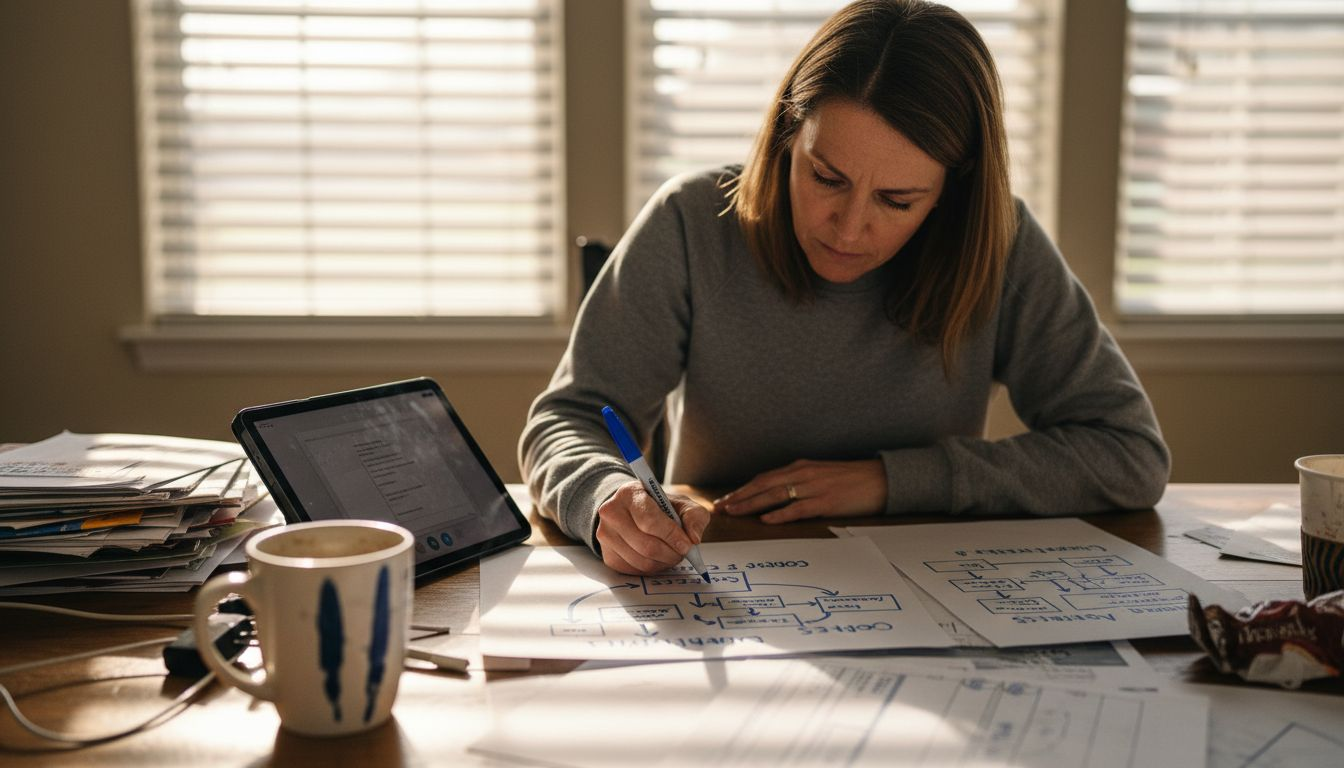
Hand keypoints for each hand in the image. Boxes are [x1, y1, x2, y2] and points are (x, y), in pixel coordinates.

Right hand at [596, 480, 709, 574]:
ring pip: (641, 561)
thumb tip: (694, 538)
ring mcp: (606, 535)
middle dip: (671, 553)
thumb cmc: (659, 507)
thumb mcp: (680, 503)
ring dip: (663, 563)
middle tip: (683, 553)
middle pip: (646, 545)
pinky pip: (634, 571)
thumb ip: (693, 516)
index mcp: (629, 494)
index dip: (671, 536)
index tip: (687, 545)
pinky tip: (658, 558)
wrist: (632, 512)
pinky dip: (652, 569)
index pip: (649, 521)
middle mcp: (611, 513)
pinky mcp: (607, 555)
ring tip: (672, 554)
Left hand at [713, 459, 885, 522]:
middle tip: (720, 508)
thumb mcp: (822, 475)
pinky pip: (798, 508)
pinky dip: (780, 513)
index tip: (726, 500)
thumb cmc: (852, 479)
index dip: (744, 489)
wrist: (881, 479)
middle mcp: (803, 474)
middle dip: (740, 496)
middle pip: (764, 484)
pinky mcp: (826, 501)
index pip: (765, 478)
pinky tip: (766, 520)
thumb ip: (801, 482)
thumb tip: (779, 495)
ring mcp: (814, 487)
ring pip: (775, 494)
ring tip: (734, 512)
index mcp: (801, 467)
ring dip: (752, 504)